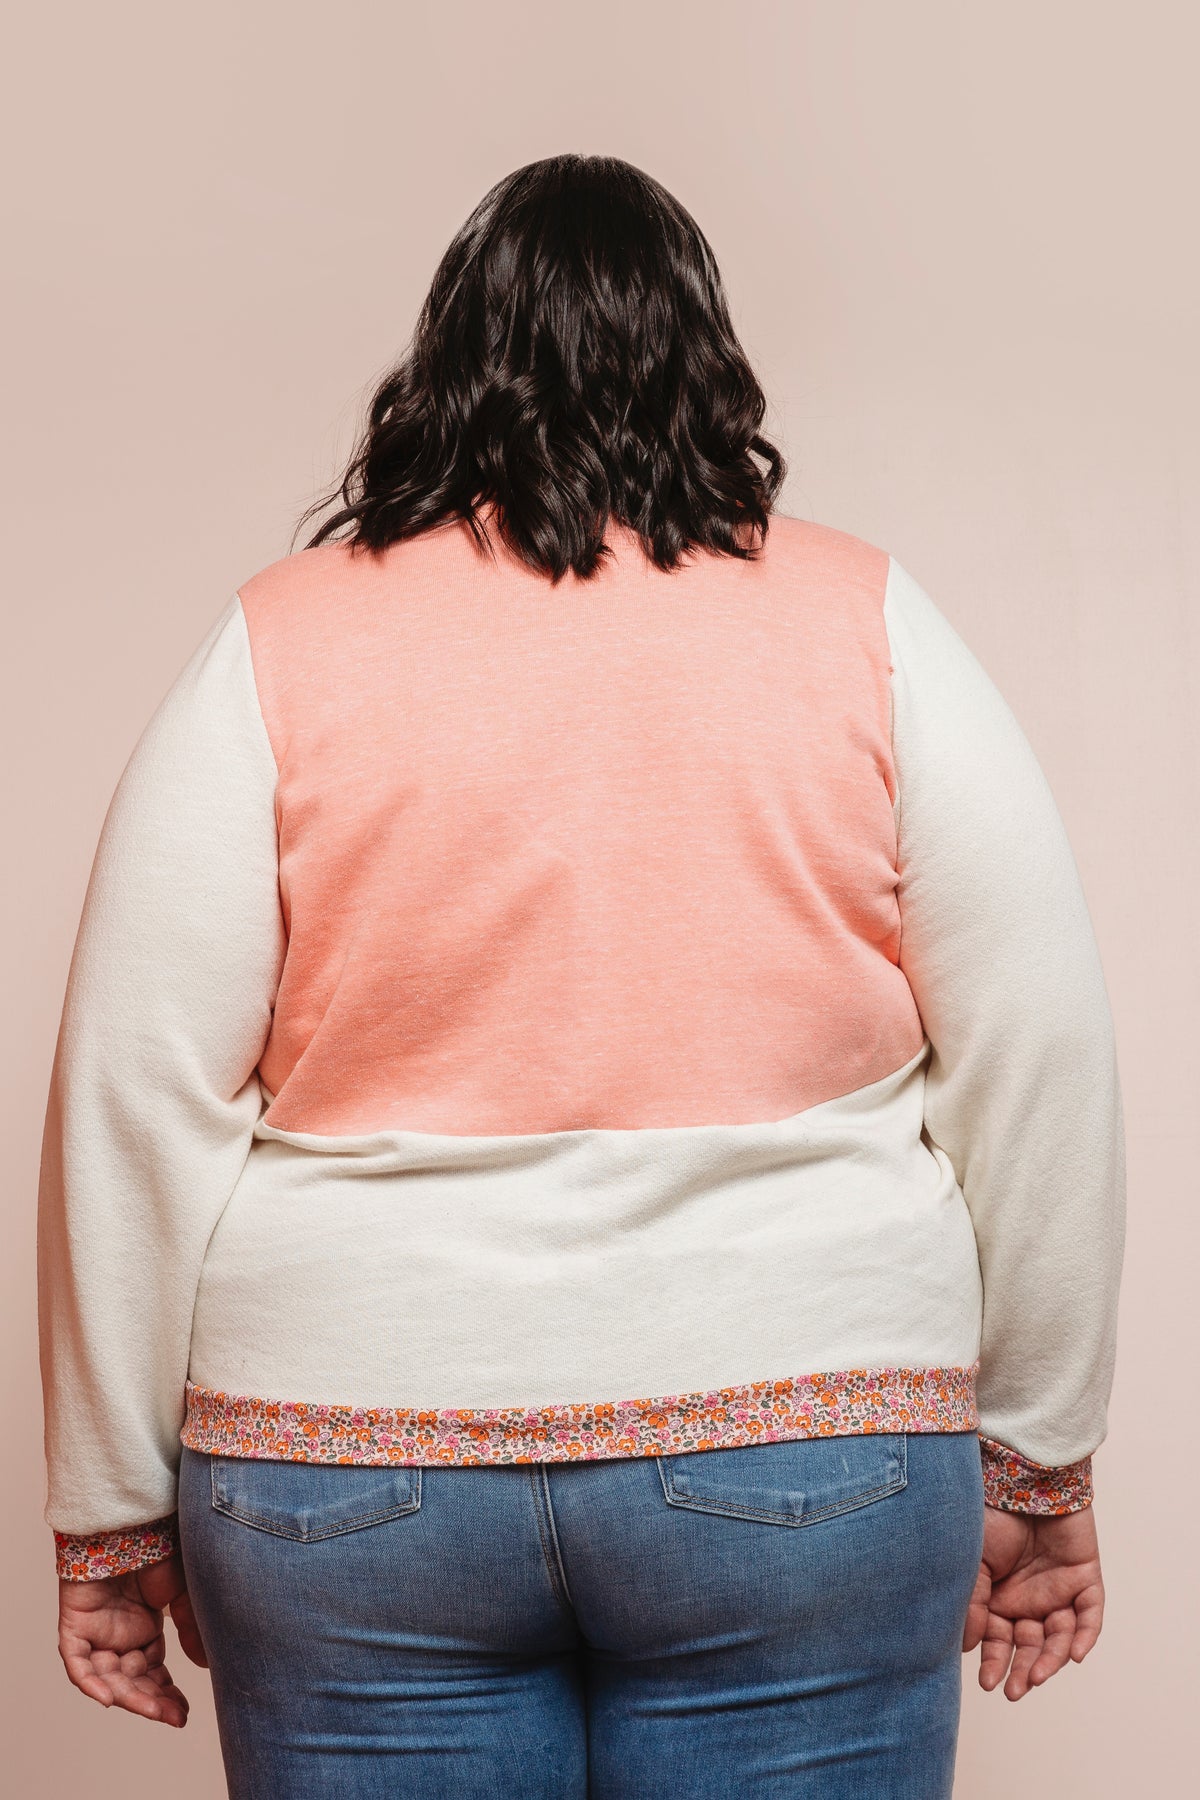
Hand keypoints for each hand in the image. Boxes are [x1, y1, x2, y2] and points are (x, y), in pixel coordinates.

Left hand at [58, 1551, 207, 1727]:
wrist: (132, 1520)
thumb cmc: (159, 1548)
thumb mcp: (186, 1593)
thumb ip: (191, 1629)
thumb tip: (205, 1665)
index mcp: (144, 1629)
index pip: (152, 1672)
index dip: (166, 1694)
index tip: (182, 1714)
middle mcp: (119, 1635)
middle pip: (131, 1680)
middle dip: (151, 1701)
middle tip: (172, 1717)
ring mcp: (96, 1631)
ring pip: (107, 1677)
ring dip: (128, 1697)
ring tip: (152, 1711)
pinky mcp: (75, 1624)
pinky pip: (77, 1663)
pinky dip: (90, 1683)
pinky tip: (109, 1698)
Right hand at [964, 1503, 1103, 1699]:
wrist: (1021, 1477)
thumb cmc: (990, 1514)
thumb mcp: (973, 1563)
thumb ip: (973, 1604)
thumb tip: (966, 1647)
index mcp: (999, 1598)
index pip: (999, 1640)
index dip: (994, 1662)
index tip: (987, 1683)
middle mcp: (1029, 1600)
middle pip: (1030, 1646)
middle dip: (1022, 1670)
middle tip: (1014, 1691)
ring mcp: (1058, 1590)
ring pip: (1059, 1636)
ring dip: (1050, 1659)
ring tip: (1037, 1675)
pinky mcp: (1084, 1578)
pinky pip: (1090, 1615)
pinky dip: (1085, 1635)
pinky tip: (1075, 1654)